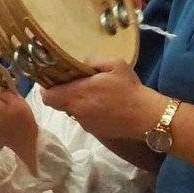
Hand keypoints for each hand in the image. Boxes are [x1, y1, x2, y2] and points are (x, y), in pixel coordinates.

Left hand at [0, 86, 38, 157]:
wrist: (26, 142)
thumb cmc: (28, 124)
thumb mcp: (26, 107)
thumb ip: (16, 97)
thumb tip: (4, 89)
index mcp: (16, 106)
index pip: (5, 93)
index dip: (6, 97)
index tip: (9, 101)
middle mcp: (5, 111)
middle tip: (4, 109)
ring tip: (0, 117)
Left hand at [39, 60, 164, 141]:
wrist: (146, 117)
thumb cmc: (130, 89)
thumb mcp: (115, 64)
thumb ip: (92, 60)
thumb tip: (80, 64)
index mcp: (78, 94)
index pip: (47, 96)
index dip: (47, 88)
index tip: (54, 79)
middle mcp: (77, 111)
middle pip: (58, 103)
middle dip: (62, 93)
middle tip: (76, 84)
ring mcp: (85, 123)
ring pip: (72, 111)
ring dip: (78, 102)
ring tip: (95, 94)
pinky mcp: (94, 131)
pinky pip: (84, 118)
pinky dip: (89, 111)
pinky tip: (104, 106)